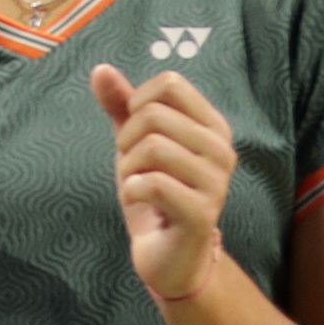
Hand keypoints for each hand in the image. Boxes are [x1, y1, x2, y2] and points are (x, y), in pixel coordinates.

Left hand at [90, 63, 238, 304]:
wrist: (170, 255)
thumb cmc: (155, 192)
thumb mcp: (133, 142)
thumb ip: (120, 104)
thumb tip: (100, 69)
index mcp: (213, 126)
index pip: (171, 83)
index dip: (138, 103)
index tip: (137, 131)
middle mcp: (223, 150)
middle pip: (153, 114)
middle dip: (127, 141)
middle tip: (136, 167)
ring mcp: (217, 183)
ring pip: (151, 147)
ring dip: (129, 168)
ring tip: (141, 186)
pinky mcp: (202, 214)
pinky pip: (151, 183)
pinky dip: (131, 191)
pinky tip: (142, 203)